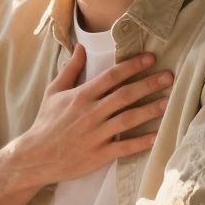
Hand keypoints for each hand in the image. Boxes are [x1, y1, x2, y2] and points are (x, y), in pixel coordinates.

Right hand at [12, 48, 172, 185]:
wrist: (36, 156)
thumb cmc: (46, 122)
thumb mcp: (54, 92)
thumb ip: (70, 70)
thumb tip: (81, 47)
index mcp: (81, 96)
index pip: (111, 76)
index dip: (132, 66)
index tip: (150, 58)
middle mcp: (90, 113)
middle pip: (124, 95)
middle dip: (148, 84)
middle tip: (169, 77)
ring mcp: (96, 134)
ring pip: (128, 119)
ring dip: (149, 110)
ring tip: (167, 102)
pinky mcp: (99, 155)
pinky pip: (124, 147)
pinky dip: (140, 142)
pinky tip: (156, 136)